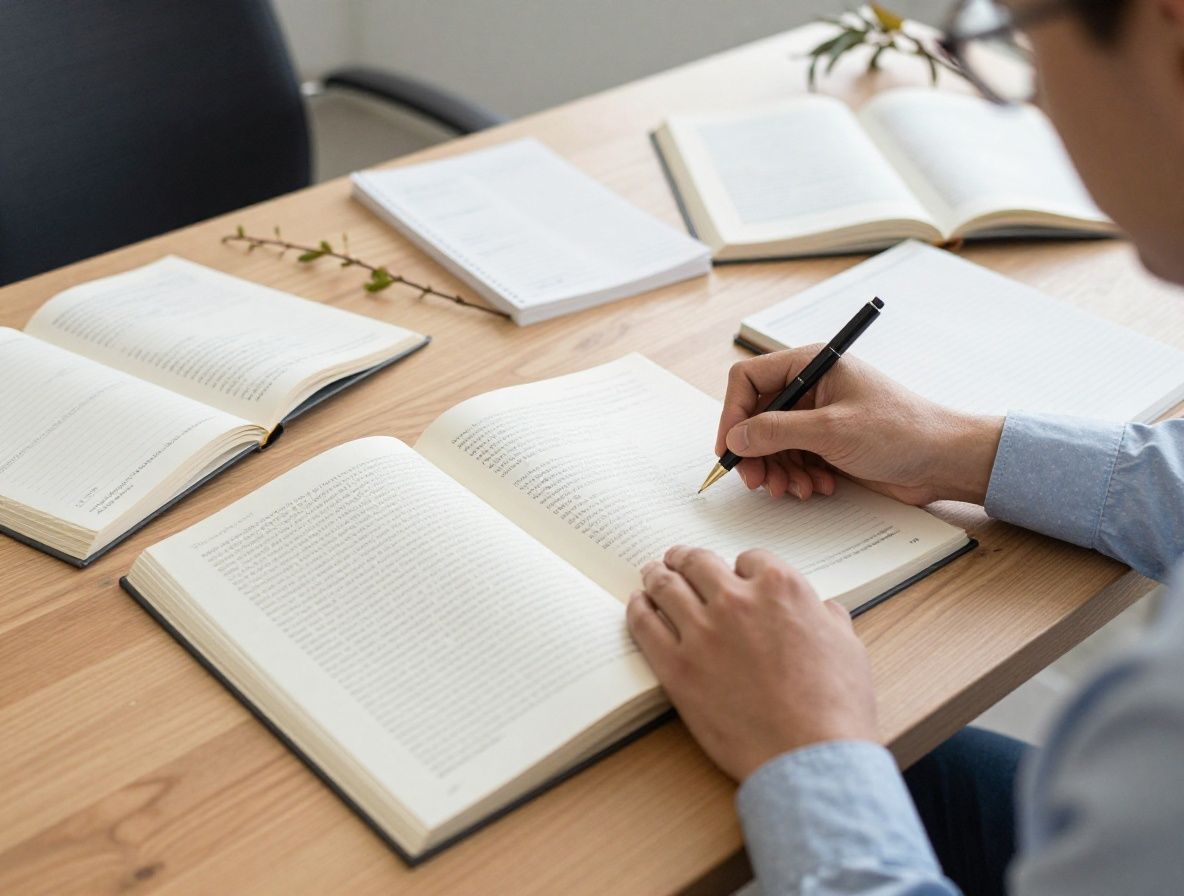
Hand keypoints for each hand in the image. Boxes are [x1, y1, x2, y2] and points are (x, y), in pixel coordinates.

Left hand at [627, 545, 877, 781]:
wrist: (810, 756)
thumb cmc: (836, 707)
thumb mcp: (848, 648)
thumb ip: (829, 620)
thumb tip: (825, 611)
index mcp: (781, 588)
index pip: (749, 559)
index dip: (741, 566)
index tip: (734, 573)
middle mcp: (737, 600)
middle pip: (699, 563)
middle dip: (686, 558)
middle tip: (676, 558)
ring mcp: (702, 632)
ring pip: (667, 587)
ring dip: (657, 575)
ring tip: (652, 573)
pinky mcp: (677, 667)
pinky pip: (645, 625)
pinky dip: (638, 609)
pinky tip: (637, 605)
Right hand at [716, 347, 1004, 504]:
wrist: (944, 460)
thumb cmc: (901, 431)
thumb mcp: (832, 431)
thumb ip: (777, 432)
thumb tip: (736, 437)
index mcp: (812, 365)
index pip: (748, 379)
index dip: (733, 413)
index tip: (730, 448)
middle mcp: (811, 387)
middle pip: (756, 416)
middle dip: (755, 452)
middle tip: (758, 482)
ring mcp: (818, 416)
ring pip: (772, 444)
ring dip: (778, 471)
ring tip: (795, 489)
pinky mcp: (827, 443)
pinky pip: (793, 460)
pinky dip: (798, 477)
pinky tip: (818, 487)